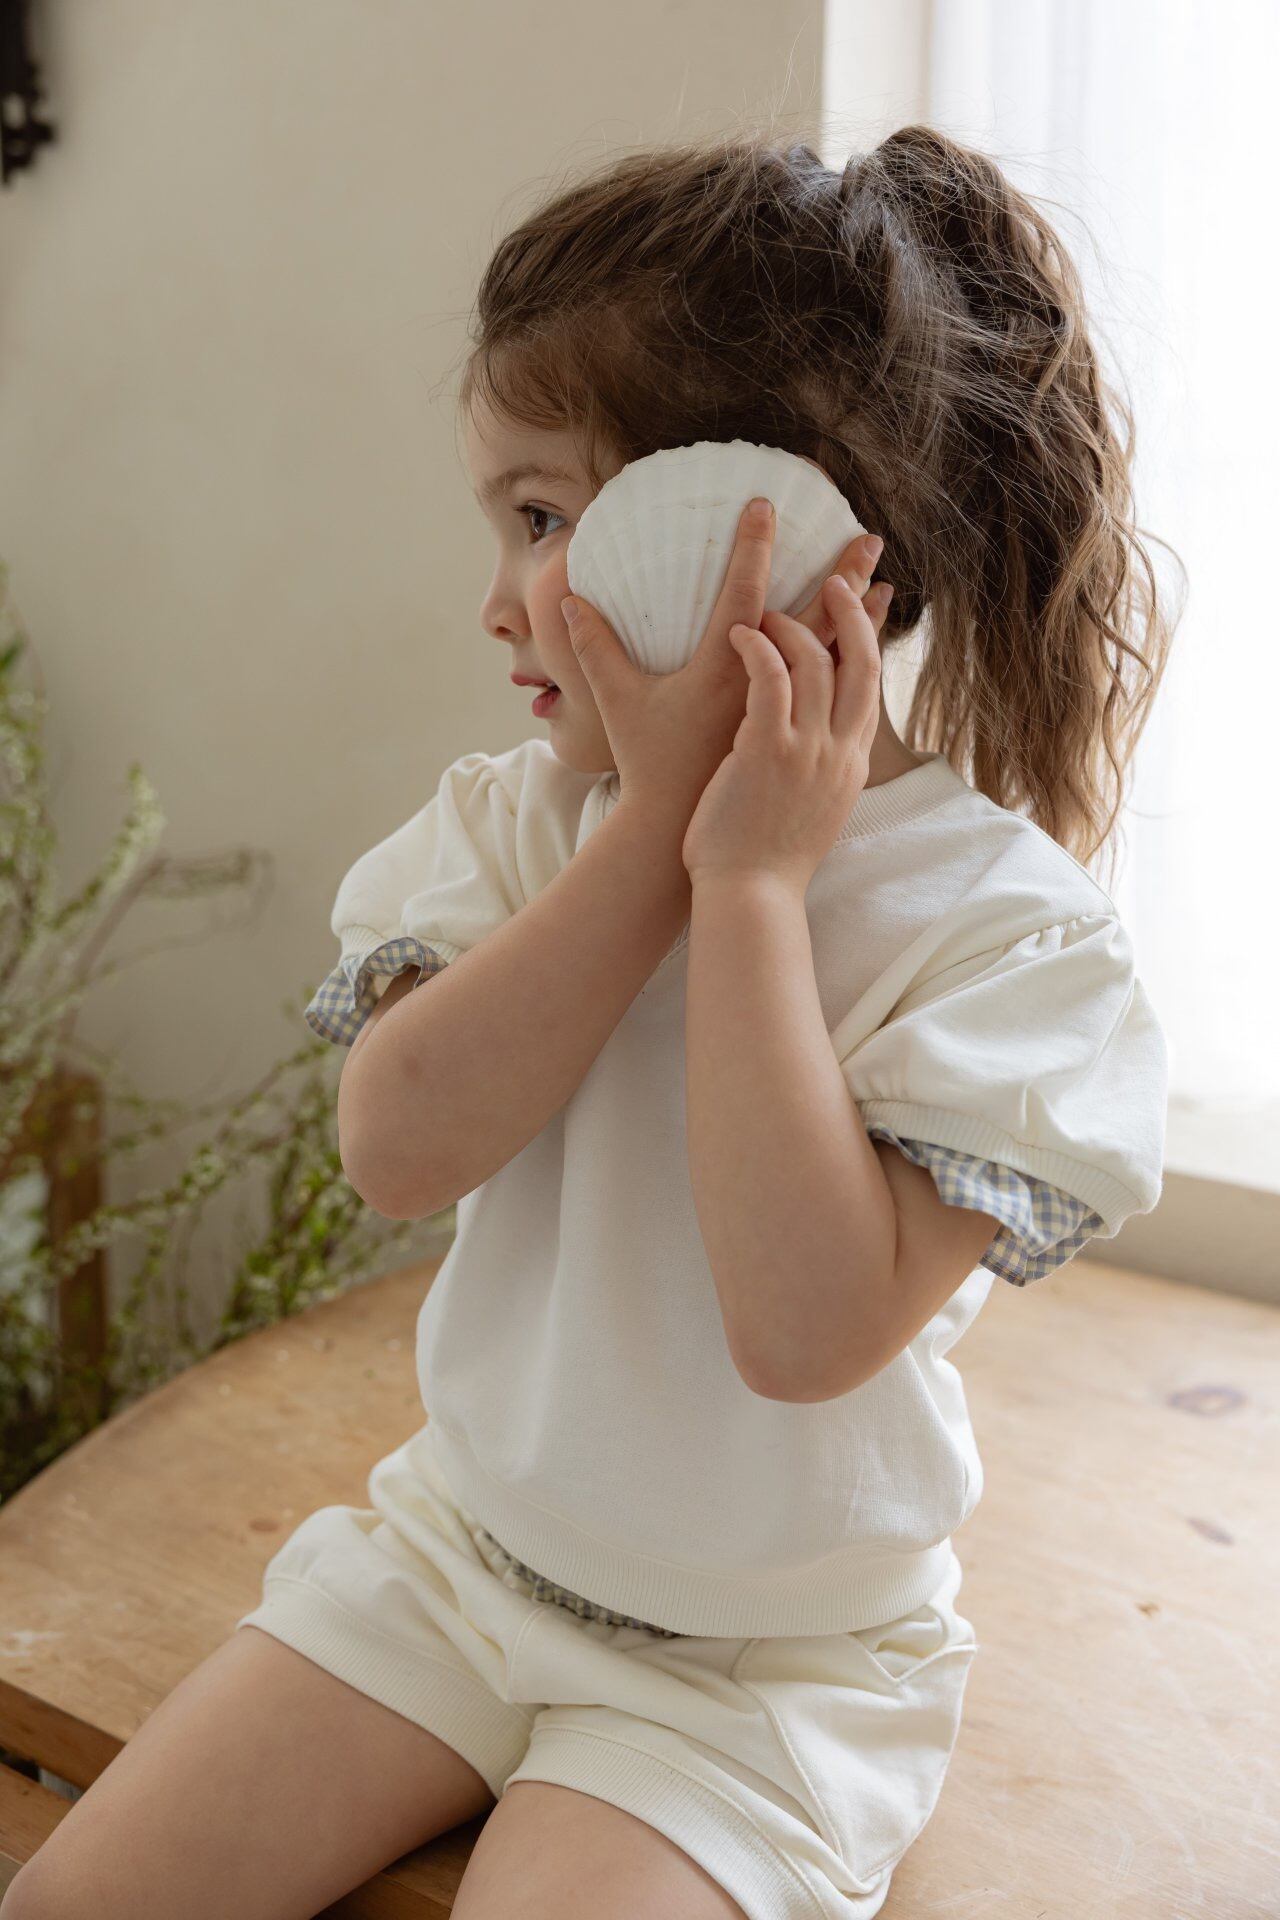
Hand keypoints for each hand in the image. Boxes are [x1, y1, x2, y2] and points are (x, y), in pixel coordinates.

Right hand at [562, 504, 885, 832]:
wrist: (678, 832)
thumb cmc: (649, 766)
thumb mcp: (619, 703)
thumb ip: (594, 648)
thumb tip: (567, 599)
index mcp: (722, 672)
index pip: (744, 596)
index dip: (752, 546)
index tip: (765, 504)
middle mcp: (765, 690)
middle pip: (815, 622)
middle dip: (841, 576)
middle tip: (867, 537)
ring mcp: (788, 718)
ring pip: (837, 658)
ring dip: (862, 618)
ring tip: (885, 583)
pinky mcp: (798, 740)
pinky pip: (839, 695)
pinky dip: (856, 665)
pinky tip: (871, 647)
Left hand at [681, 566, 894, 896]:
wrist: (750, 895)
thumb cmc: (766, 857)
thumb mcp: (812, 808)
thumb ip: (819, 768)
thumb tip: (814, 745)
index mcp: (850, 762)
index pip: (873, 682)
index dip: (873, 634)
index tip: (873, 595)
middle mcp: (838, 751)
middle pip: (861, 662)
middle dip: (852, 611)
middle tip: (836, 577)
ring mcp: (807, 751)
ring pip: (816, 664)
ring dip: (791, 626)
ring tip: (764, 611)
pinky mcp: (767, 752)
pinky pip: (771, 681)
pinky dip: (757, 648)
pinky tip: (738, 632)